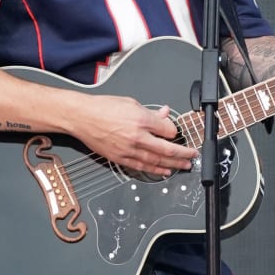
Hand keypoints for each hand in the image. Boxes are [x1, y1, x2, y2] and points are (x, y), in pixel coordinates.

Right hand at [68, 96, 198, 176]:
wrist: (82, 117)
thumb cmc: (103, 107)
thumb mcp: (131, 103)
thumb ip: (150, 112)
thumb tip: (164, 114)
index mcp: (142, 120)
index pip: (168, 130)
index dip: (175, 132)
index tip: (177, 132)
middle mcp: (137, 137)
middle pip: (167, 149)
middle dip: (183, 154)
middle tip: (192, 156)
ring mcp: (129, 150)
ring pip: (157, 161)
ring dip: (173, 165)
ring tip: (184, 166)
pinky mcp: (121, 158)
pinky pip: (142, 167)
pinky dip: (155, 170)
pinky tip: (164, 171)